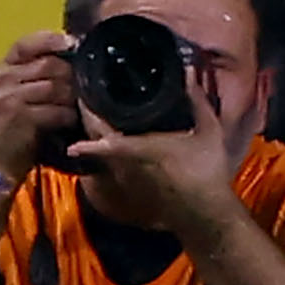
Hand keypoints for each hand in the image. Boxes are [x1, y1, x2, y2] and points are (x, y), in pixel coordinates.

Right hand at [0, 31, 79, 180]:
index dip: (52, 40)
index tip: (74, 43)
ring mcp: (9, 97)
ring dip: (73, 98)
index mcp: (4, 67)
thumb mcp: (20, 91)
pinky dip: (68, 117)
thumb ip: (39, 71)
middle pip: (49, 65)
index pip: (27, 43)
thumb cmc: (16, 122)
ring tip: (78, 106)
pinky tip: (70, 122)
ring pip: (55, 87)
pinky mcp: (19, 117)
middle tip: (84, 87)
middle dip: (71, 76)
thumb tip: (75, 52)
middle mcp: (3, 78)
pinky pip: (56, 111)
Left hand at [66, 108, 235, 236]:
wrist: (205, 212)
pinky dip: (103, 147)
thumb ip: (197, 100)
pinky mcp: (131, 184)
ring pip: (102, 152)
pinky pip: (110, 162)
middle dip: (87, 119)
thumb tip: (188, 72)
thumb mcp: (208, 130)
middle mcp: (129, 163)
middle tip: (85, 96)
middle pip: (98, 140)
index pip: (108, 140)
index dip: (88, 128)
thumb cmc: (207, 171)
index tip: (75, 109)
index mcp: (142, 148)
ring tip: (92, 108)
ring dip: (93, 133)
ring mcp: (127, 175)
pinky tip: (107, 134)